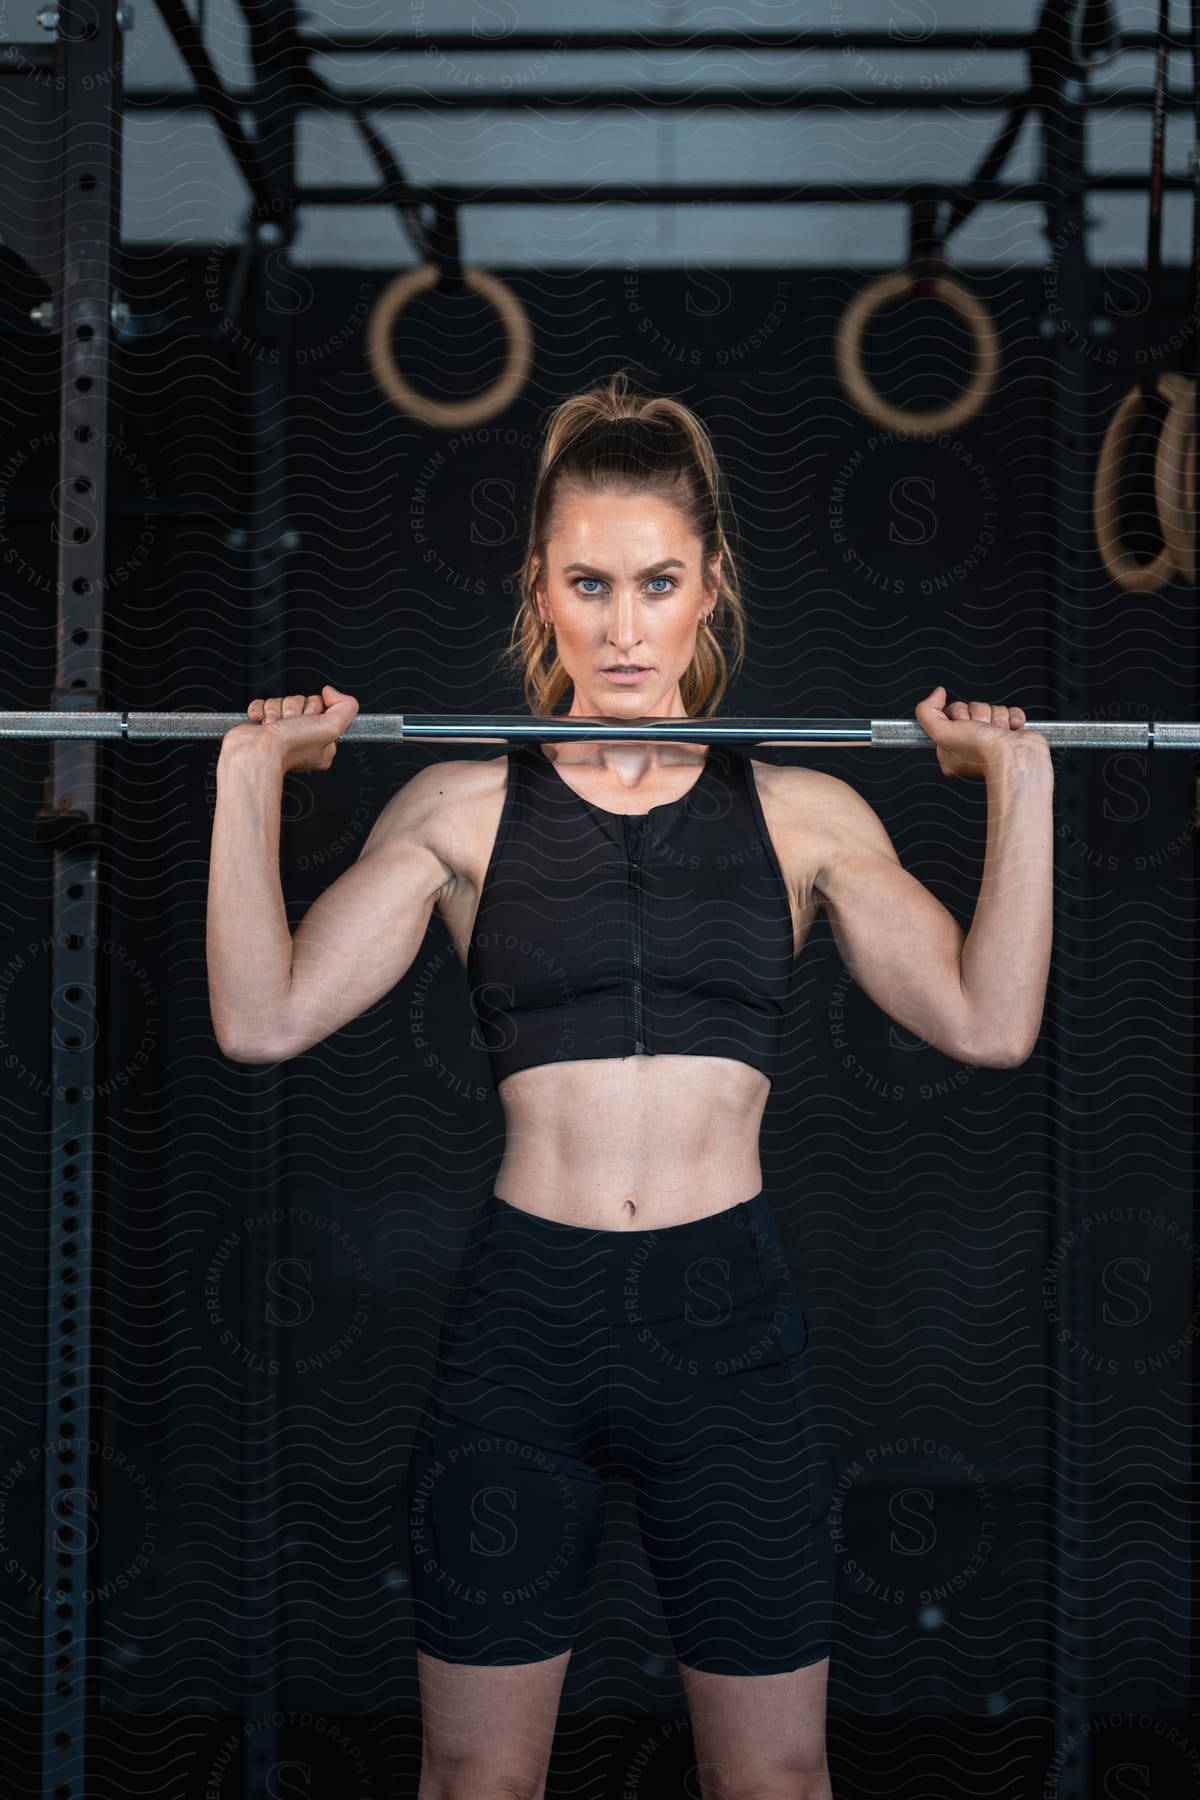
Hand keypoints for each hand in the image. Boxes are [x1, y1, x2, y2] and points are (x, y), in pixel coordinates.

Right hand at [222, 685, 359, 773]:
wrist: (256, 753)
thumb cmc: (290, 747)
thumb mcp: (333, 727)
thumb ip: (346, 707)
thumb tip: (332, 692)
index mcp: (321, 743)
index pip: (322, 708)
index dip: (315, 708)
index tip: (310, 719)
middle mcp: (301, 738)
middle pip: (301, 702)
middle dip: (294, 709)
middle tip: (291, 724)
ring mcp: (280, 733)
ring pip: (282, 701)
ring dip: (276, 710)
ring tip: (275, 726)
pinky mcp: (261, 726)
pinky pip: (263, 704)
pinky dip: (260, 710)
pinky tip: (262, 722)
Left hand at [914, 685, 1034, 778]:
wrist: (1016, 758)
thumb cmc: (981, 752)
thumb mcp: (940, 733)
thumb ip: (926, 712)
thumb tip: (937, 694)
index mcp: (951, 749)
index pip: (950, 715)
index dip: (958, 714)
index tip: (961, 725)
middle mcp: (971, 746)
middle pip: (971, 709)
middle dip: (978, 715)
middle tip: (981, 730)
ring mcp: (993, 740)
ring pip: (991, 709)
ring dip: (996, 717)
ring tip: (998, 733)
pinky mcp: (1012, 733)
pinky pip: (1010, 711)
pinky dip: (1012, 717)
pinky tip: (1011, 730)